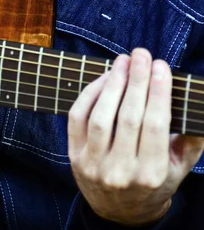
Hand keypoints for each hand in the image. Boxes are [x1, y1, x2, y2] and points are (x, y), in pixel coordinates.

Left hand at [68, 48, 203, 225]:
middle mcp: (120, 170)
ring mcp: (93, 164)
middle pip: (128, 117)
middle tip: (141, 54)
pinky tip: (104, 78)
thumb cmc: (153, 181)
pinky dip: (89, 94)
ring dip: (112, 83)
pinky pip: (77, 118)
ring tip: (122, 61)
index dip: (158, 92)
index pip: (156, 125)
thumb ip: (192, 138)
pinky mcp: (73, 155)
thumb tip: (199, 101)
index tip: (161, 66)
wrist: (119, 210)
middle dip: (136, 80)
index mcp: (151, 174)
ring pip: (100, 116)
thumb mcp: (179, 167)